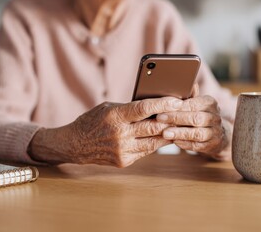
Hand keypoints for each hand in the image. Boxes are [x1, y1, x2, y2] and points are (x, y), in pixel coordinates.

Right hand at [29, 97, 182, 166]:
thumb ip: (129, 108)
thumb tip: (156, 106)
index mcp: (115, 116)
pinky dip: (156, 144)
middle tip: (184, 113)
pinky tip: (164, 137)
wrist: (75, 144)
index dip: (163, 103)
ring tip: (179, 126)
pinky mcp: (124, 161)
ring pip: (154, 142)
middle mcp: (119, 134)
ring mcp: (122, 150)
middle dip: (171, 120)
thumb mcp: (109, 107)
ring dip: (168, 134)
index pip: (144, 108)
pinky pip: (146, 151)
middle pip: (153, 127)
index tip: (177, 100)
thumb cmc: (93, 121)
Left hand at [156, 95, 231, 160]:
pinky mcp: (211, 145)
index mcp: (210, 103)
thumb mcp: (195, 103)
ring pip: (197, 133)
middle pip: (196, 118)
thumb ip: (187, 96)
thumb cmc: (199, 115)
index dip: (178, 107)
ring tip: (165, 133)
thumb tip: (181, 83)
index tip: (162, 108)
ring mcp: (215, 132)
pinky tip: (174, 141)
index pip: (194, 103)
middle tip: (159, 119)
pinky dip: (184, 143)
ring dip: (180, 133)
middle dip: (176, 118)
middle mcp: (215, 117)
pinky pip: (197, 146)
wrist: (217, 134)